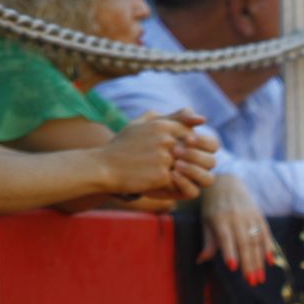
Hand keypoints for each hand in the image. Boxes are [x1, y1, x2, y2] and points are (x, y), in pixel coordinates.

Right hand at [101, 110, 217, 199]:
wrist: (104, 167)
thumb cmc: (123, 146)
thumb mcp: (141, 124)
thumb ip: (169, 118)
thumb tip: (200, 118)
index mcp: (163, 125)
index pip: (194, 135)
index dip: (195, 146)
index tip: (185, 152)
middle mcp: (166, 139)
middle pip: (200, 153)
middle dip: (199, 162)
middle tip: (186, 168)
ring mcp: (165, 157)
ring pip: (194, 169)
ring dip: (190, 175)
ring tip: (177, 176)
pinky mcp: (162, 175)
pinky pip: (182, 183)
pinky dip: (177, 186)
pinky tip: (165, 184)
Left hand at [199, 174, 271, 283]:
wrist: (227, 181)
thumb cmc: (213, 205)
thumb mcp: (206, 220)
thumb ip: (208, 241)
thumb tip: (202, 260)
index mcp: (220, 218)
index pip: (226, 237)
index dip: (230, 252)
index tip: (233, 267)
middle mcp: (236, 217)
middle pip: (244, 243)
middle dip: (249, 264)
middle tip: (252, 282)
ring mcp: (250, 216)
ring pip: (256, 241)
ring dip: (259, 261)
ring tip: (260, 278)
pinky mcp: (259, 216)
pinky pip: (266, 233)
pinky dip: (269, 247)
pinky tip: (270, 261)